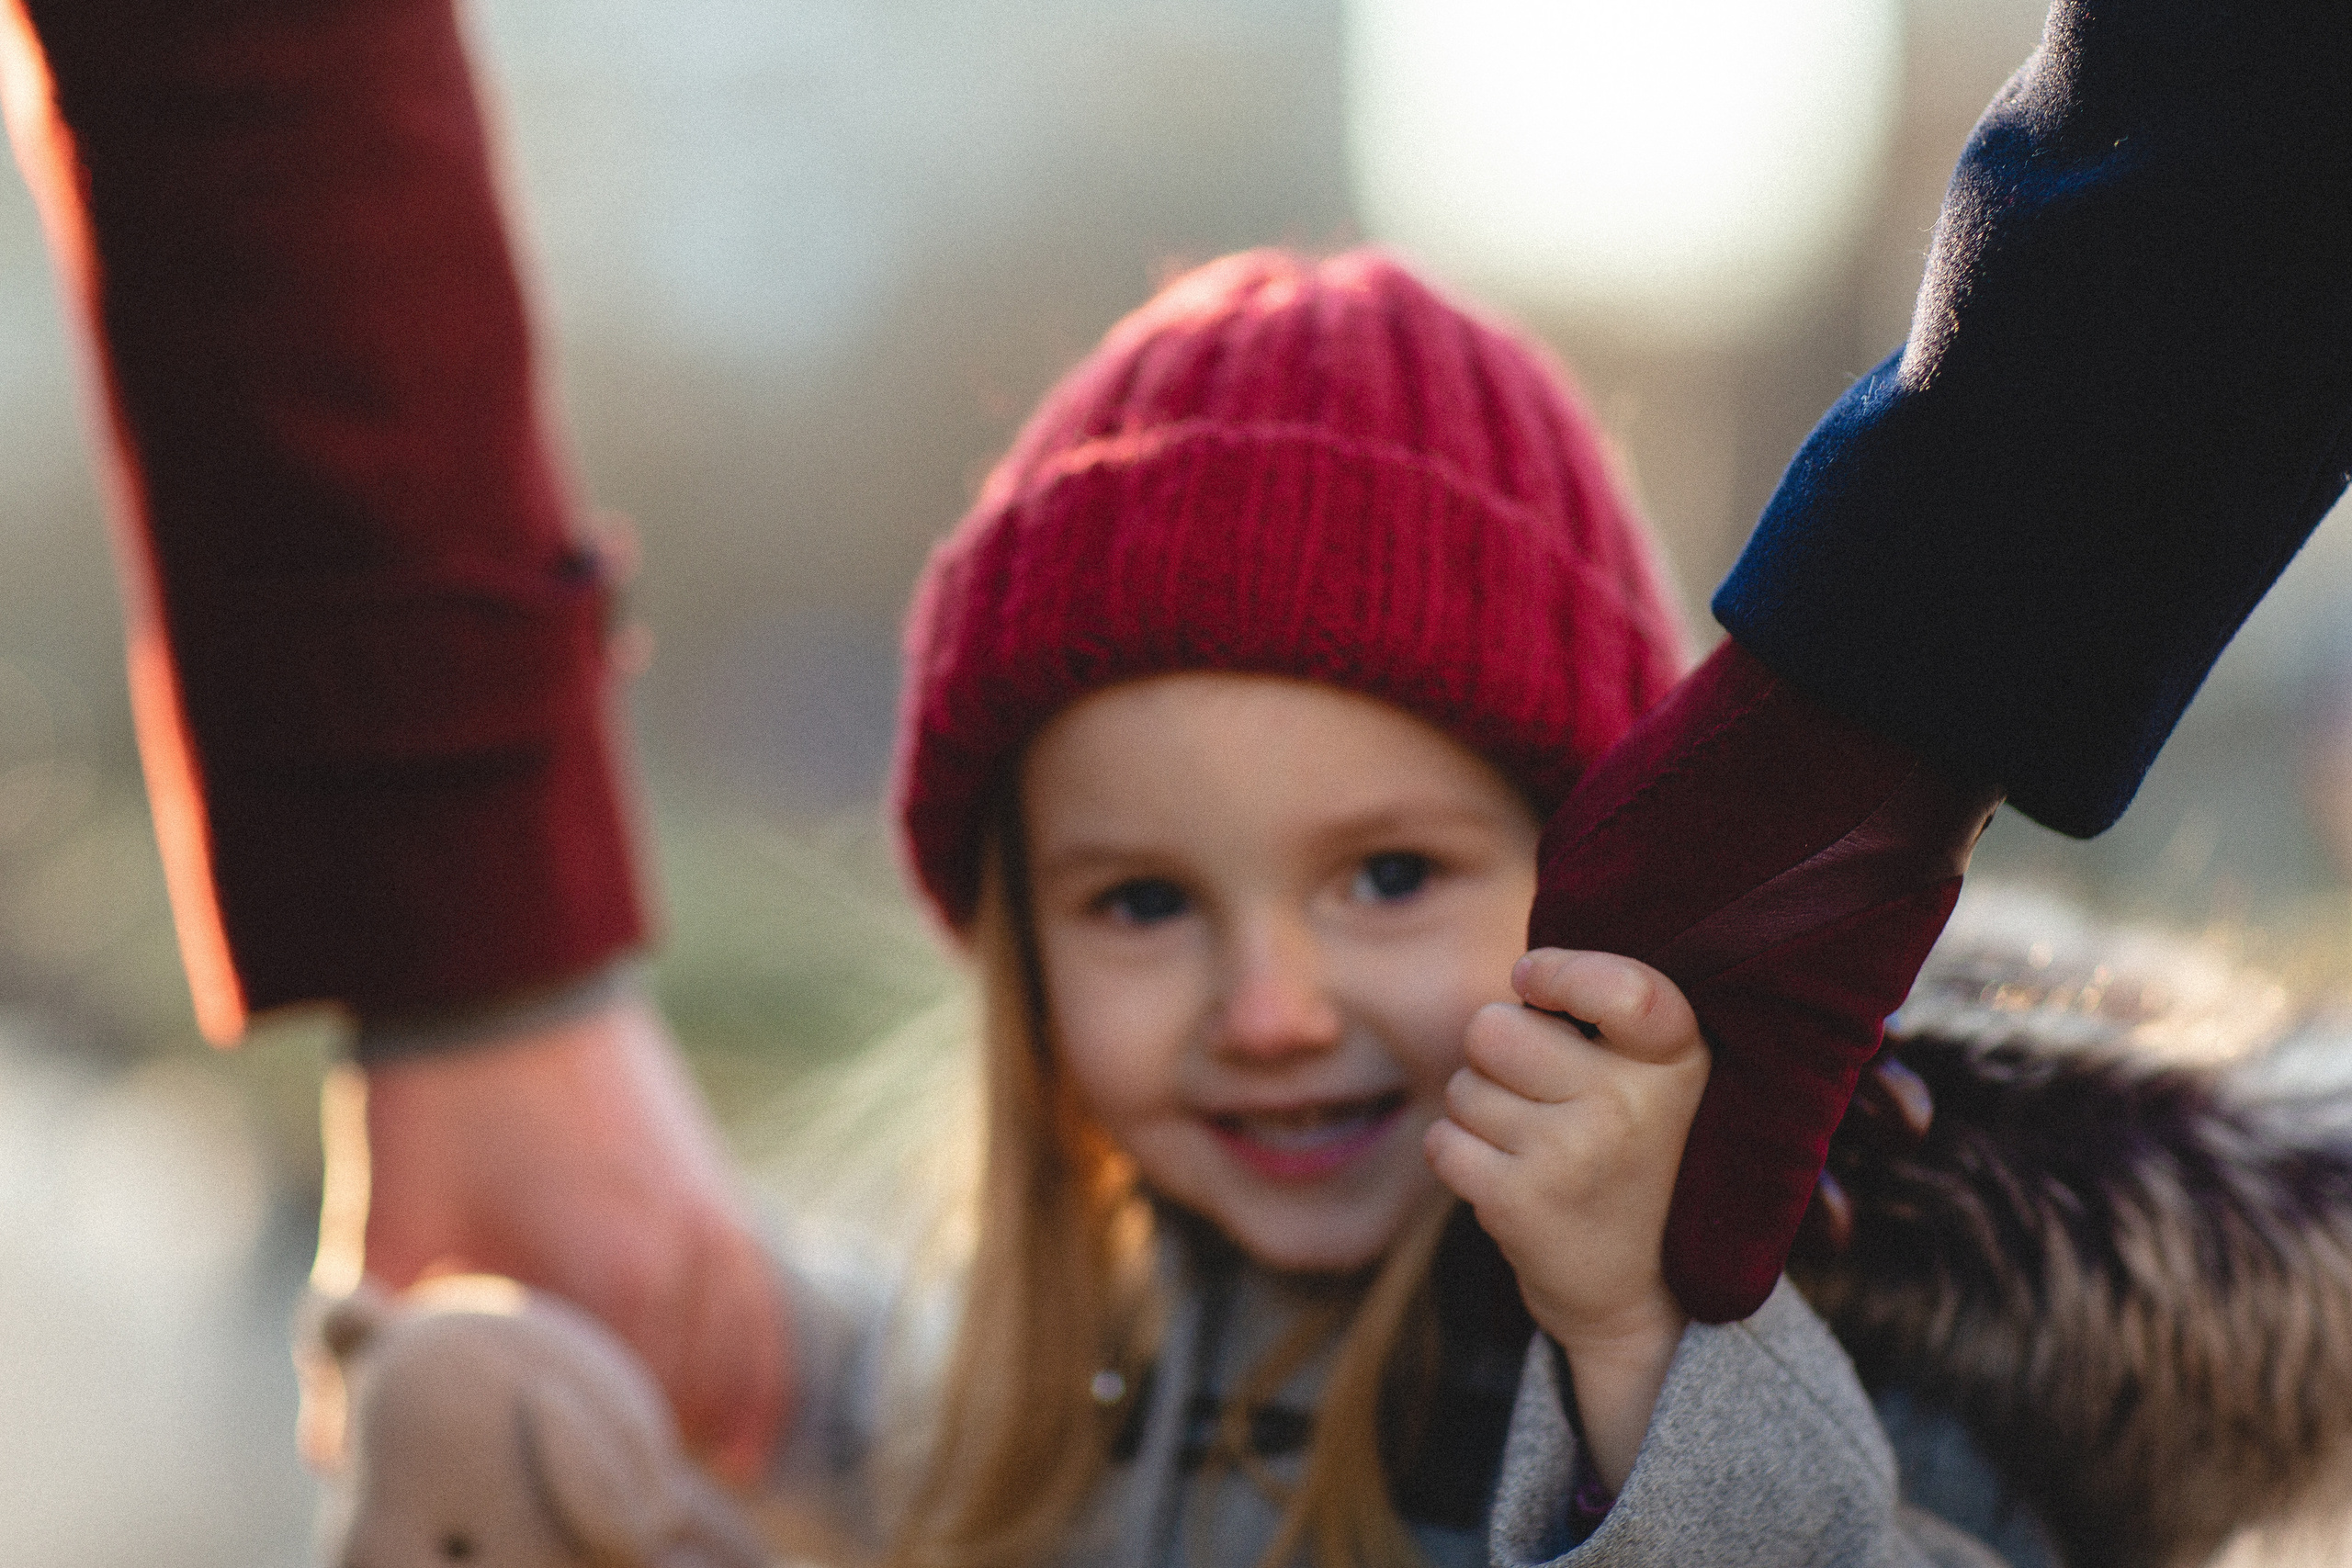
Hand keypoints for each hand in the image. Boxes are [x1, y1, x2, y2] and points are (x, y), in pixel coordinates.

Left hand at [313, 992, 789, 1485]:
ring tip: (651, 1484)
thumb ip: (368, 1339)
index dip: (576, 1484)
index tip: (540, 1515)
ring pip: (732, 1374)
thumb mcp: (387, 1221)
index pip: (611, 1425)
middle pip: (675, 1410)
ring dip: (694, 1431)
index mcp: (606, 1275)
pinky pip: (768, 1318)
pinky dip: (760, 1383)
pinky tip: (743, 1435)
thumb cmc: (437, 1102)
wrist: (502, 977)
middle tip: (580, 1513)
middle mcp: (682, 1262)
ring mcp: (715, 1228)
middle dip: (628, 1466)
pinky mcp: (724, 1200)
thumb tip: (336, 1448)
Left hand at [1424, 948, 1709, 1489]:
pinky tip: (1509, 1183)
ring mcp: (1573, 1154)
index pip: (1620, 987)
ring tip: (1535, 1149)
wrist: (1643, 1299)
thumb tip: (1522, 970)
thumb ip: (1601, 1019)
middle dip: (1496, 1056)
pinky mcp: (1520, 1202)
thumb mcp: (1653, 1082)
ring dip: (1480, 1113)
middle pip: (1492, 1028)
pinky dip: (1459, 1158)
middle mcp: (1629, 1103)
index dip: (1558, 973)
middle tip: (1538, 1098)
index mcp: (1675, 1058)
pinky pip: (1441, 1142)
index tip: (1532, 980)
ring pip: (1462, 1087)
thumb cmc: (1630, 1157)